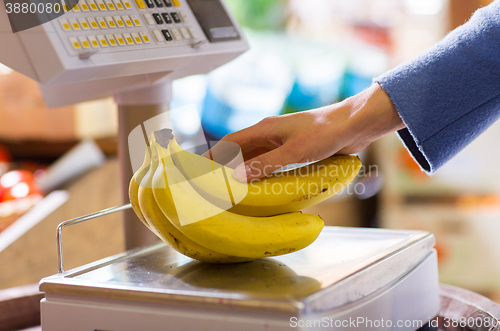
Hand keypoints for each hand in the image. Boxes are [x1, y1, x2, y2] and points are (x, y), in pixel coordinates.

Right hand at [209, 84, 404, 181]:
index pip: (231, 142)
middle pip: (241, 151)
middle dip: (227, 165)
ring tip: (234, 187)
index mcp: (265, 128)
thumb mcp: (293, 152)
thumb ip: (265, 165)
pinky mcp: (295, 149)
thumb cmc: (325, 132)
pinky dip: (262, 172)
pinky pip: (271, 162)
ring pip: (256, 157)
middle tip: (215, 183)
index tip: (201, 169)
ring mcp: (283, 141)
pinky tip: (261, 184)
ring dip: (245, 170)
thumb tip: (237, 177)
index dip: (215, 155)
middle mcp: (270, 134)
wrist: (354, 124)